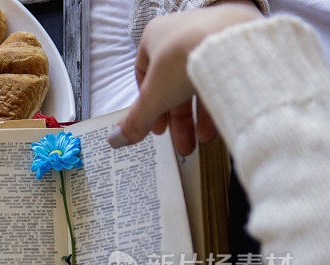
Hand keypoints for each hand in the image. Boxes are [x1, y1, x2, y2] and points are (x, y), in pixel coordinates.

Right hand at [109, 1, 261, 154]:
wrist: (230, 42)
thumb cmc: (184, 55)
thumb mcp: (153, 96)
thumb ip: (136, 119)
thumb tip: (117, 138)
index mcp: (155, 37)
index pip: (145, 75)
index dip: (148, 105)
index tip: (156, 127)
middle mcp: (182, 33)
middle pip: (174, 84)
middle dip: (177, 118)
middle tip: (181, 141)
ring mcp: (209, 37)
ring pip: (199, 82)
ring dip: (199, 115)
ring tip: (202, 139)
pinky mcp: (235, 44)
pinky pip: (223, 77)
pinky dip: (220, 100)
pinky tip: (220, 121)